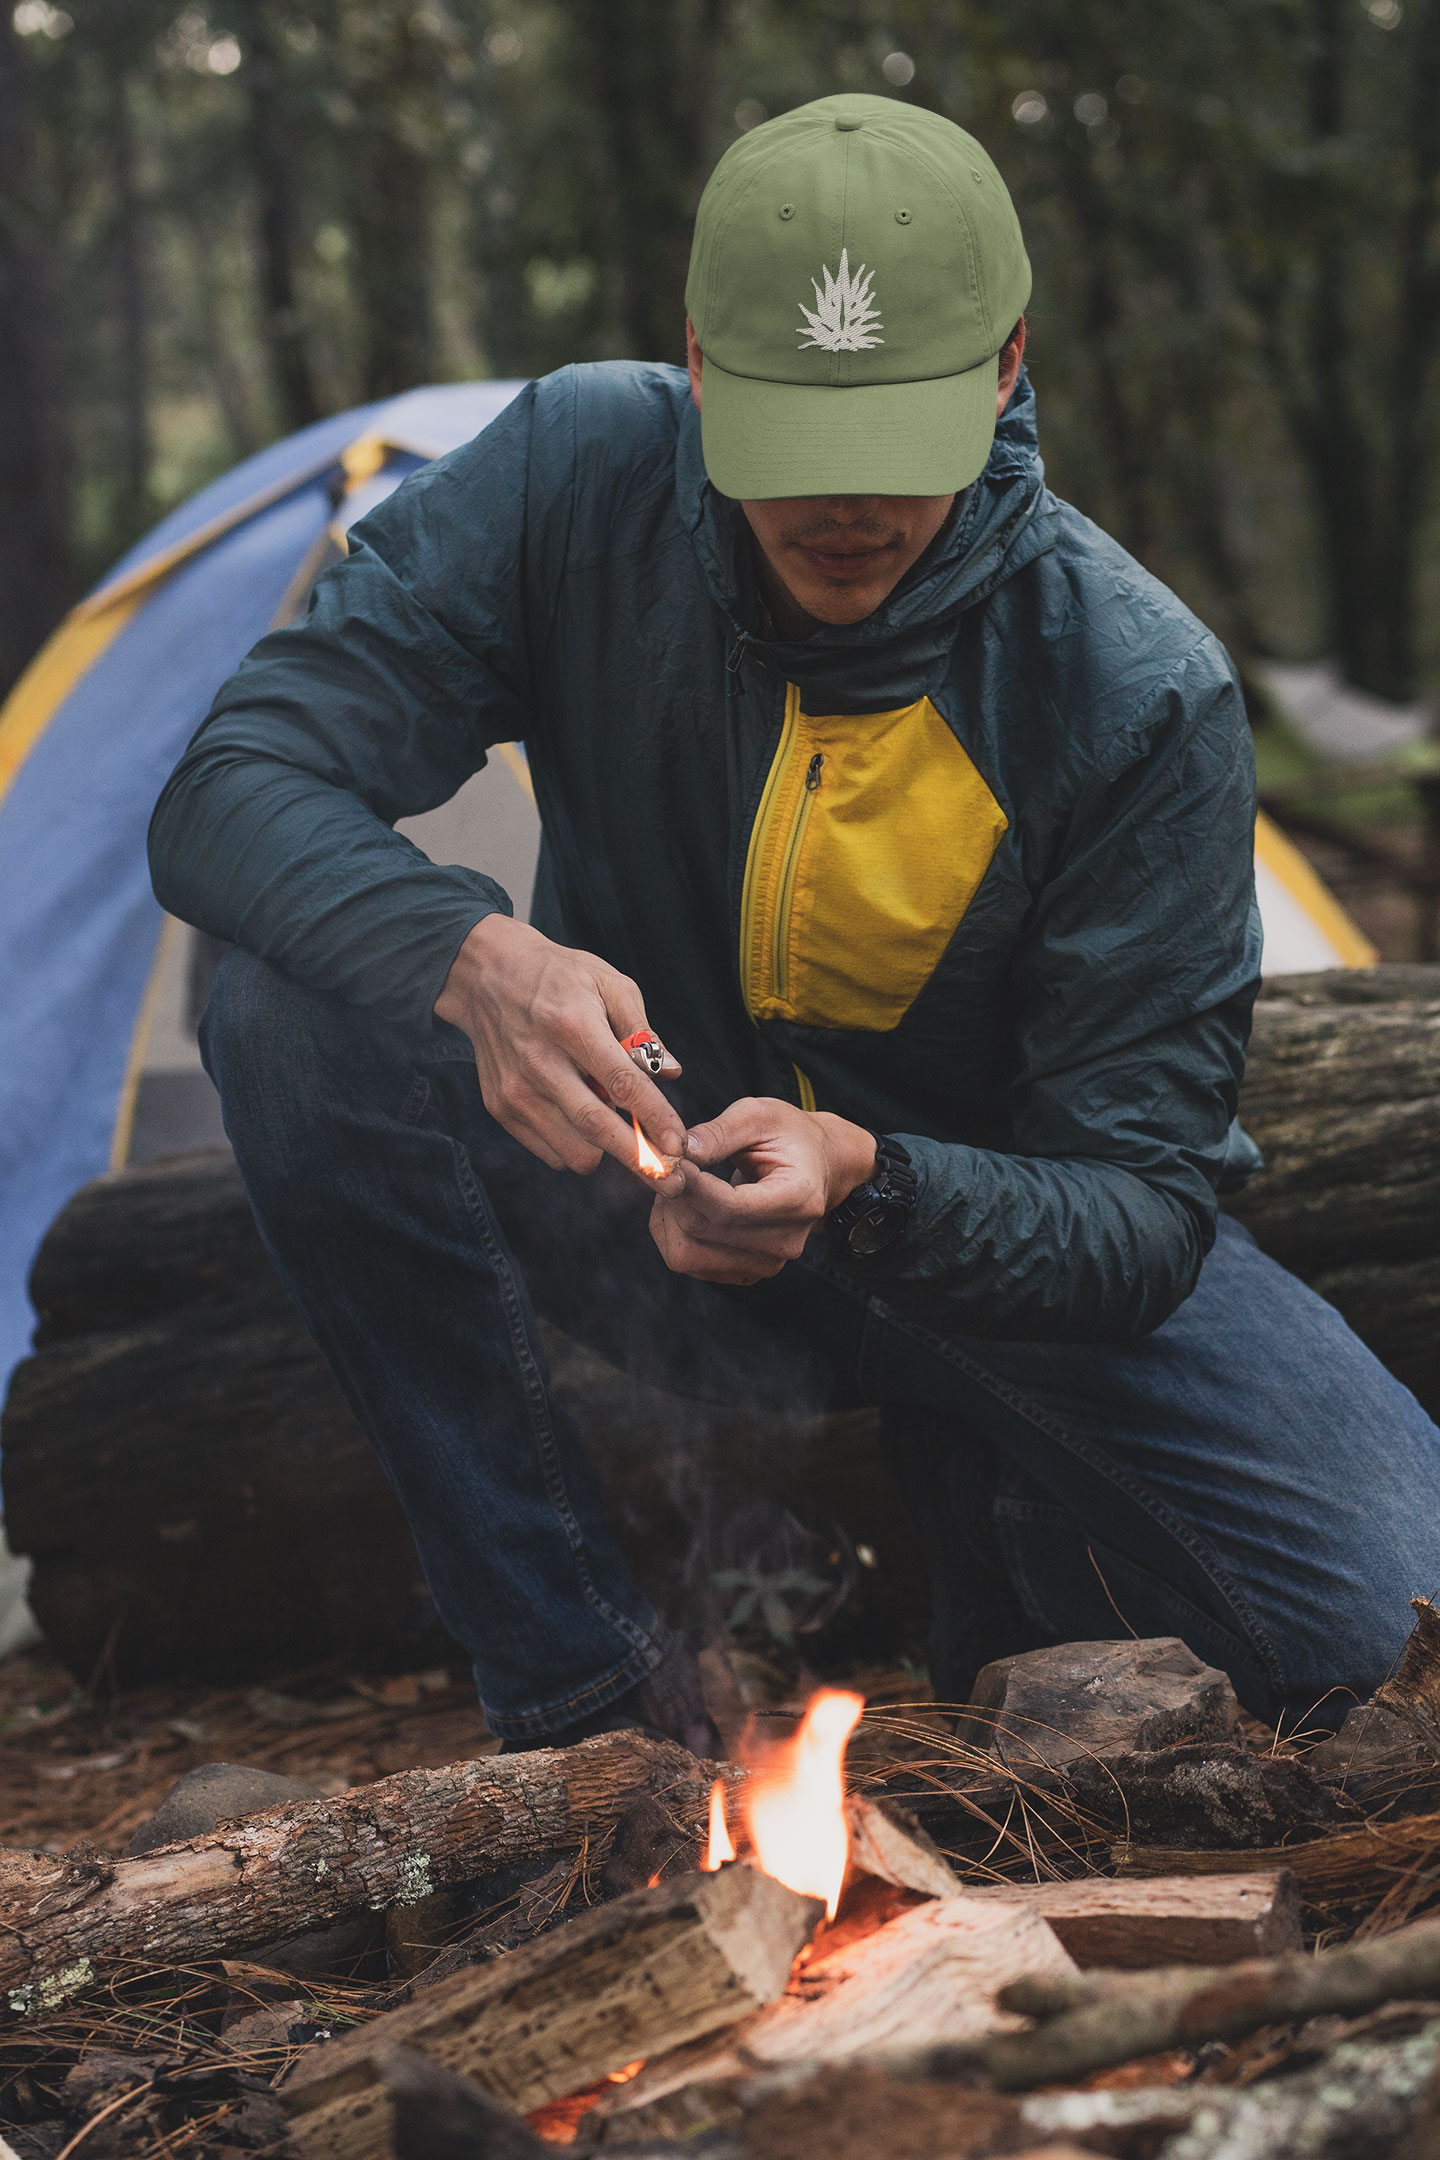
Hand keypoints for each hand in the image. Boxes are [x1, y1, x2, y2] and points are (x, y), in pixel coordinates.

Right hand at [435, 915, 684, 1175]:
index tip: (680, 1146)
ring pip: (574, 1151)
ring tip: (618, 1127)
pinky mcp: (500, 1107)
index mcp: (573, 1026)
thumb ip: (643, 1032)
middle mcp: (540, 1062)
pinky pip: (550, 1151)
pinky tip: (581, 1117)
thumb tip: (671, 1074)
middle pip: (597, 1127)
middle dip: (640, 1161)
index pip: (622, 1084)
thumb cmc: (559, 977)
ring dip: (606, 1151)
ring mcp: (516, 1089)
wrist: (486, 976)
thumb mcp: (609, 983)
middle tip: (673, 1182)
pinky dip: (575, 1146)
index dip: (655, 1119)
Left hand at [648, 1098, 875, 1284]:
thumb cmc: (789, 1136)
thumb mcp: (759, 1115)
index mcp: (798, 1198)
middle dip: (674, 1196)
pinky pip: (690, 1263)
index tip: (667, 1160)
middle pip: (703, 1230)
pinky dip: (674, 1234)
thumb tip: (679, 1150)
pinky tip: (686, 1205)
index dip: (689, 1185)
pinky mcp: (747, 1272)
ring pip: (687, 1255)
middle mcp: (786, 1240)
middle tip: (670, 1164)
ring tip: (678, 1185)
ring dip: (668, 1218)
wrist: (819, 1167)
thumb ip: (719, 1132)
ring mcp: (768, 1262)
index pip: (729, 1206)